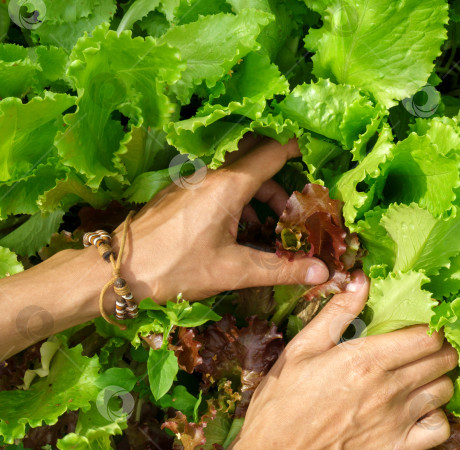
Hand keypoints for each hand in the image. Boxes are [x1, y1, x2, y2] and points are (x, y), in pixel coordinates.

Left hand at [112, 136, 328, 303]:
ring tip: (275, 224)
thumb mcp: (233, 271)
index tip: (319, 149)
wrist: (116, 271)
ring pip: (237, 171)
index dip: (299, 148)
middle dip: (282, 173)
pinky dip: (239, 197)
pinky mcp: (181, 192)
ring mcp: (193, 180)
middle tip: (302, 196)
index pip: (274, 152)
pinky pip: (219, 182)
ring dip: (261, 191)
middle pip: (257, 156)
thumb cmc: (174, 267)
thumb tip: (323, 272)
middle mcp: (211, 173)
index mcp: (228, 185)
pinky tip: (243, 229)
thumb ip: (281, 269)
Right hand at [231, 270, 457, 449]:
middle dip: (441, 348)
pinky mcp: (398, 448)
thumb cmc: (284, 400)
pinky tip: (421, 410)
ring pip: (446, 390)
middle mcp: (389, 388)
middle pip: (443, 360)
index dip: (432, 327)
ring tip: (423, 376)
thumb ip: (337, 312)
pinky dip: (438, 416)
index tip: (424, 325)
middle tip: (426, 348)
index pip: (428, 336)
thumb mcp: (302, 348)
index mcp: (367, 359)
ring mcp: (397, 421)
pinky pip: (441, 428)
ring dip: (440, 378)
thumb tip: (362, 278)